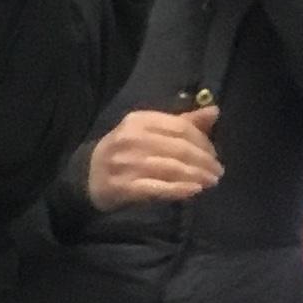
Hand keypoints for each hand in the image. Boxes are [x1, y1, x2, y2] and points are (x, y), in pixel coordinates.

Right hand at [88, 105, 222, 208]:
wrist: (86, 177)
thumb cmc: (123, 152)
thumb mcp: (149, 131)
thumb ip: (181, 122)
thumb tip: (214, 111)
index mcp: (141, 120)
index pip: (181, 127)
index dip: (203, 141)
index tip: (214, 154)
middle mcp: (133, 139)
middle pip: (179, 148)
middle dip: (203, 160)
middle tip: (217, 172)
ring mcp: (127, 164)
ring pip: (171, 168)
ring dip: (196, 176)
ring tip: (210, 182)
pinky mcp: (124, 187)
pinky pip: (157, 188)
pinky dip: (178, 190)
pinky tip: (193, 191)